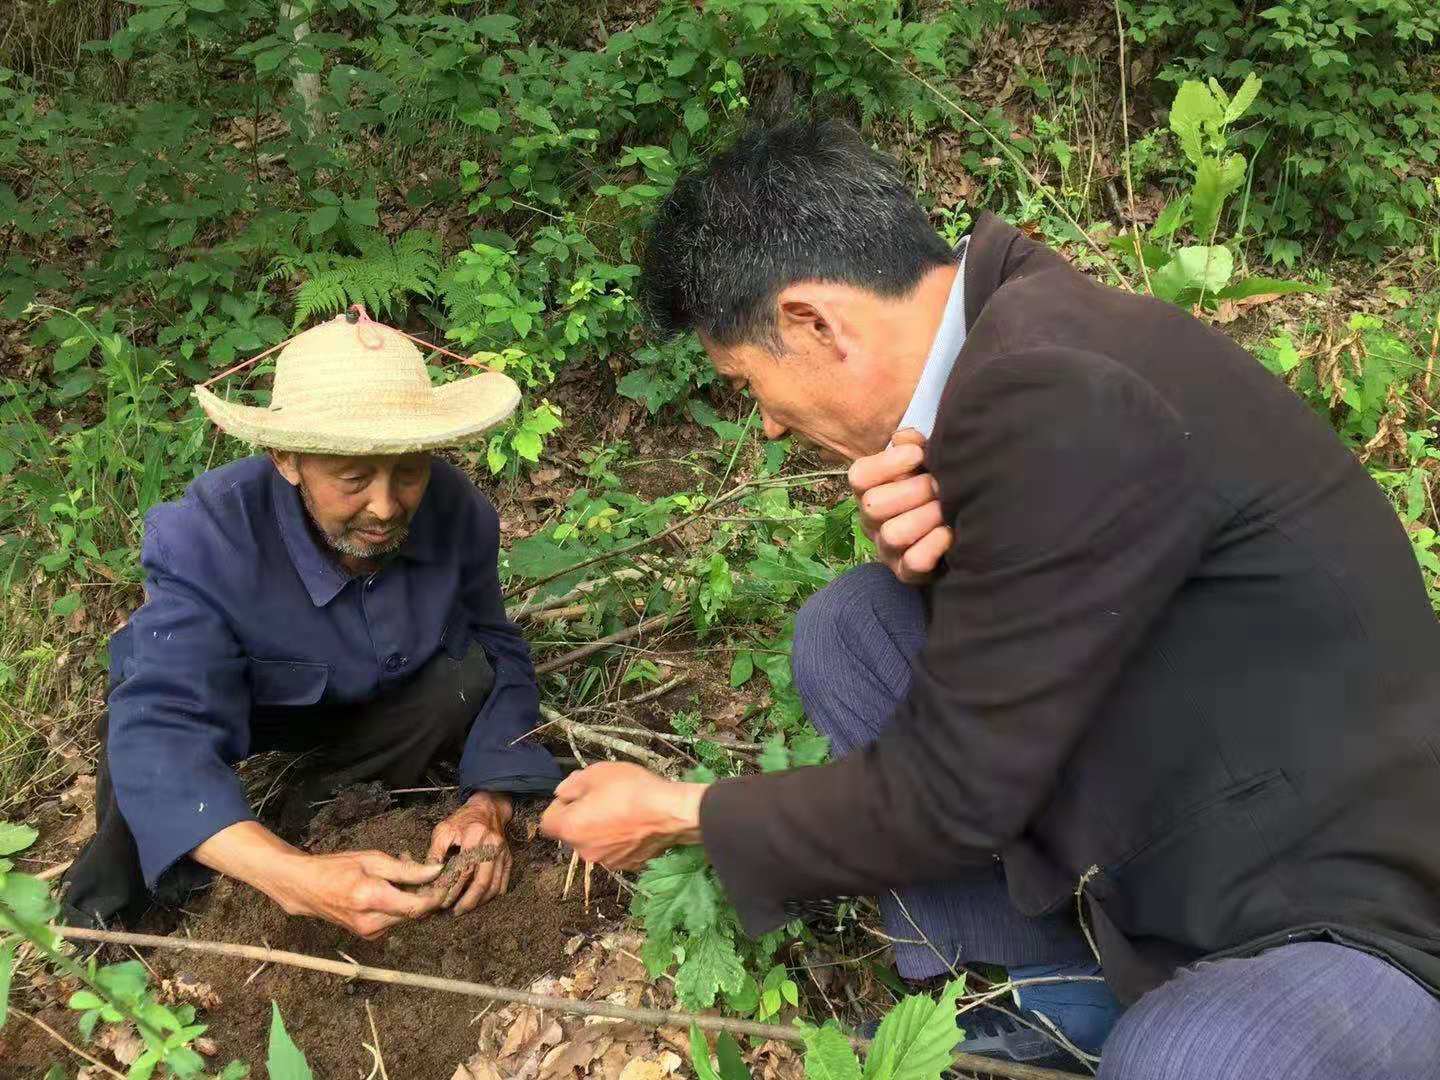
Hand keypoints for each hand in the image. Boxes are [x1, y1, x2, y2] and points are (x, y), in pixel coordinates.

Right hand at [194, 820, 443, 938]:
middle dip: (426, 892)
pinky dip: (399, 904)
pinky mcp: (367, 934)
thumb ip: (406, 869)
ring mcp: (368, 932)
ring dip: (412, 897)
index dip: (437, 895)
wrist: (304, 888)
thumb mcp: (373, 859)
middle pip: (415, 913)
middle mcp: (371, 923)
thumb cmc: (337, 867)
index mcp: (372, 900)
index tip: (447, 879)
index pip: (418, 906)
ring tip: (403, 871)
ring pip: (405, 917)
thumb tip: (436, 872)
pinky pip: (393, 919)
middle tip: (425, 868)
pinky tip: (390, 886)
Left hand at [426, 792, 513, 913]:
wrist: (487, 808)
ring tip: (465, 909)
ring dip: (480, 901)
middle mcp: (492, 845)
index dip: (452, 888)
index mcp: (475, 836)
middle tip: (454, 912)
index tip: (441, 901)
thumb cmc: (462, 820)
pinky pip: (503, 882)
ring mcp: (502, 853)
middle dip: (467, 901)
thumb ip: (435, 853)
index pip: (463, 870)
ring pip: (494, 885)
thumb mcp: (443, 830)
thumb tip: (427, 878)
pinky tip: (480, 901)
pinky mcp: (508, 858)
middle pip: (481, 882)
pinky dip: (492, 895)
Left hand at [539, 762, 706, 869]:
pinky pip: (613, 851)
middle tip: (603, 799)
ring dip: (600, 829)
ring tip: (622, 811)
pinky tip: (634, 825)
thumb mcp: (597, 773)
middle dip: (581, 817)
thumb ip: (571, 784)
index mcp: (570, 828)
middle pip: (572, 833)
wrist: (670, 813)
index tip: (577, 795)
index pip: (547, 822)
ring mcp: (606, 861)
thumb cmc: (631, 790)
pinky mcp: (627, 866)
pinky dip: (618, 840)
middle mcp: (583, 851)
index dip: (559, 806)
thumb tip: (562, 794)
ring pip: (594, 842)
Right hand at [849, 428, 952, 584]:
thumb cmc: (934, 490)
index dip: (888, 463)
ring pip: (892, 534)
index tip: (918, 454)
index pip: (859, 476)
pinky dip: (932, 546)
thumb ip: (913, 445)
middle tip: (939, 486)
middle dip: (913, 491)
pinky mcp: (907, 573)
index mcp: (871, 491)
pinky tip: (949, 533)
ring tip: (946, 510)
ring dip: (924, 518)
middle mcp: (872, 521)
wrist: (959, 530)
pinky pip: (912, 563)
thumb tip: (906, 438)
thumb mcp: (922, 464)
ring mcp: (887, 549)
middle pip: (874, 505)